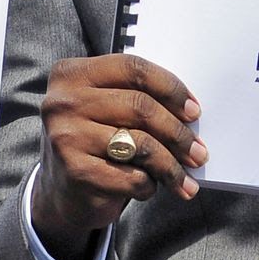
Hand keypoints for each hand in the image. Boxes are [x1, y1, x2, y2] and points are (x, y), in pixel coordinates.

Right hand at [29, 55, 206, 259]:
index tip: (194, 111)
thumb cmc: (93, 141)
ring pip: (140, 144)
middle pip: (140, 106)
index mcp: (72, 74)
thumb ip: (134, 98)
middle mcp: (64, 101)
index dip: (170, 88)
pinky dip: (148, 185)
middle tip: (198, 152)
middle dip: (177, 132)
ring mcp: (67, 136)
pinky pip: (131, 177)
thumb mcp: (103, 108)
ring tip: (186, 178)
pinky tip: (150, 187)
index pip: (132, 68)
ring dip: (171, 165)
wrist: (60, 191)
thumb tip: (189, 113)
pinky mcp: (75, 171)